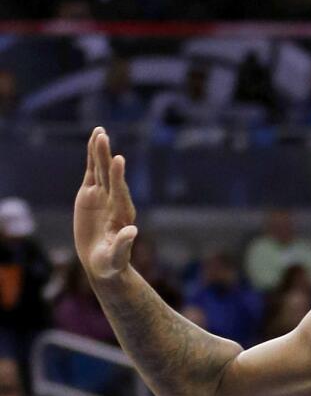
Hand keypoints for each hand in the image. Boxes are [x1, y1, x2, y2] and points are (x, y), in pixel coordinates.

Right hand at [74, 127, 138, 281]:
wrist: (103, 262)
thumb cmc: (111, 262)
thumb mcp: (116, 257)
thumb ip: (123, 244)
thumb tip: (133, 231)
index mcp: (121, 214)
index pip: (120, 192)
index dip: (118, 176)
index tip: (119, 160)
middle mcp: (114, 201)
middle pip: (109, 176)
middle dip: (106, 157)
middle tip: (103, 137)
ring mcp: (103, 196)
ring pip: (101, 170)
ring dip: (99, 152)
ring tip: (99, 132)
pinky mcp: (91, 194)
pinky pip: (92, 172)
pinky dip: (92, 157)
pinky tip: (94, 141)